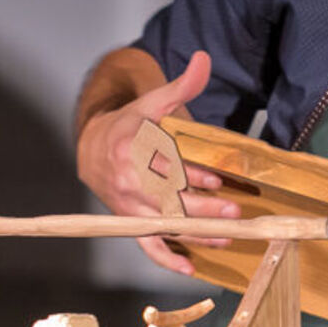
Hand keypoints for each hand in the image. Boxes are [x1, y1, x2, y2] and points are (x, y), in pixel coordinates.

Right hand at [76, 51, 238, 273]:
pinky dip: (166, 259)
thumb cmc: (131, 125)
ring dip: (195, 235)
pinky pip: (146, 246)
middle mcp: (128, 182)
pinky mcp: (131, 223)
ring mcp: (129, 206)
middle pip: (166, 200)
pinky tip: (190, 267)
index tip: (215, 179)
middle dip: (201, 208)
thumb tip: (203, 58)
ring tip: (227, 237)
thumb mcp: (152, 102)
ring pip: (163, 225)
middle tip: (233, 212)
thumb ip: (182, 85)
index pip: (163, 165)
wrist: (94, 148)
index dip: (189, 174)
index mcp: (132, 149)